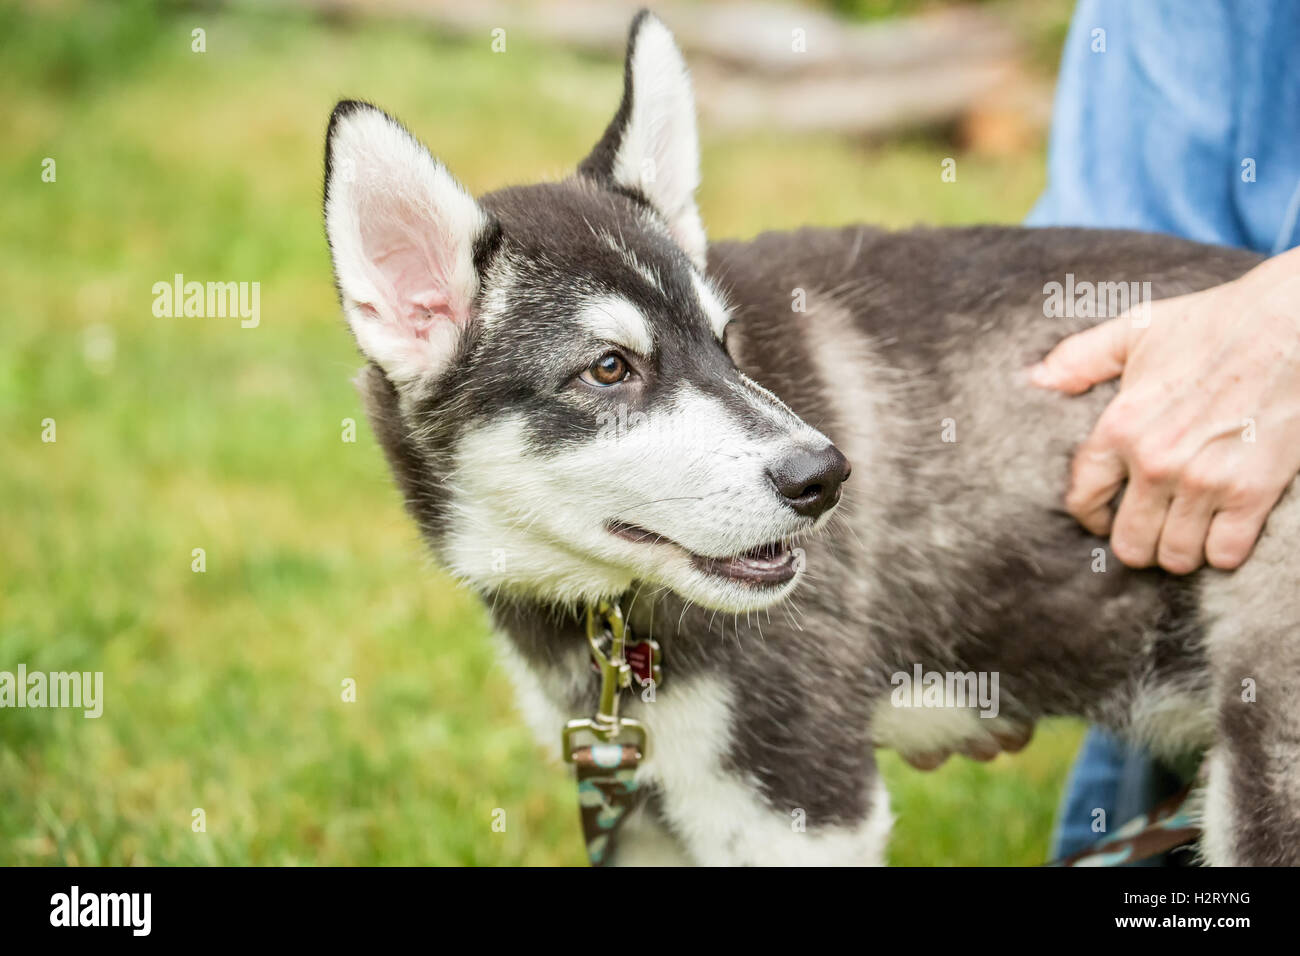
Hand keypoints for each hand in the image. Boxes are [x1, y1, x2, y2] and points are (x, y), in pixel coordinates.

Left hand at [1030, 248, 1299, 573]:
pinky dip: (1222, 552)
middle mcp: (1156, 461)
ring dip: (1178, 551)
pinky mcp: (1253, 491)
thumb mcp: (1135, 329)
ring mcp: (1205, 480)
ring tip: (1184, 533)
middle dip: (1135, 542)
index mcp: (1121, 427)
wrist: (1292, 324)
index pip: (1083, 500)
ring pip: (1175, 555)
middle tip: (1149, 530)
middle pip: (1128, 542)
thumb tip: (1032, 380)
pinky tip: (1222, 532)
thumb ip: (1079, 358)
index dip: (1091, 516)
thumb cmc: (1212, 324)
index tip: (1104, 517)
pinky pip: (1225, 554)